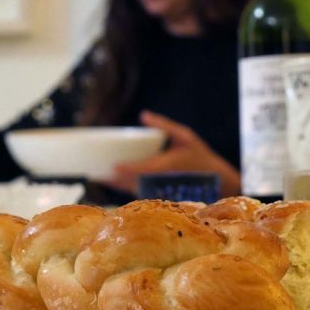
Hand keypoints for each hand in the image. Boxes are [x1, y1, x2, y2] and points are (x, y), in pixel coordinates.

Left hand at [106, 110, 240, 196]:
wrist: (216, 182)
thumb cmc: (200, 157)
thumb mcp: (186, 136)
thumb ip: (165, 126)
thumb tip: (144, 114)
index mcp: (167, 166)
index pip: (142, 170)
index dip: (126, 170)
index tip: (111, 166)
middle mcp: (161, 181)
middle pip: (131, 183)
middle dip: (112, 179)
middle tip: (92, 173)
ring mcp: (159, 190)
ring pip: (132, 190)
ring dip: (114, 185)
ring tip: (96, 176)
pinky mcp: (159, 194)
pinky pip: (137, 192)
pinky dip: (122, 188)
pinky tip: (110, 182)